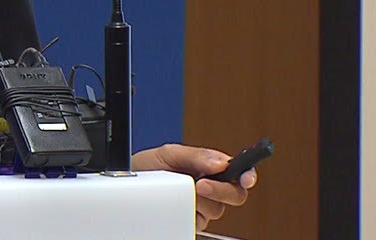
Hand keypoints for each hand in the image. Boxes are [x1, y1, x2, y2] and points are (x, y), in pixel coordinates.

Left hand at [132, 143, 256, 230]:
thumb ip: (196, 156)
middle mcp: (210, 188)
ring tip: (177, 189)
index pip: (238, 172)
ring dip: (197, 200)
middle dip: (220, 190)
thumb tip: (221, 162)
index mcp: (210, 167)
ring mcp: (201, 207)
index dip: (247, 174)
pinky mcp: (191, 221)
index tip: (246, 177)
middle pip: (235, 195)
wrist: (128, 184)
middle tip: (200, 185)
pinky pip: (198, 222)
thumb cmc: (147, 167)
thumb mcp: (168, 154)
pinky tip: (175, 203)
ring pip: (215, 210)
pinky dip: (187, 212)